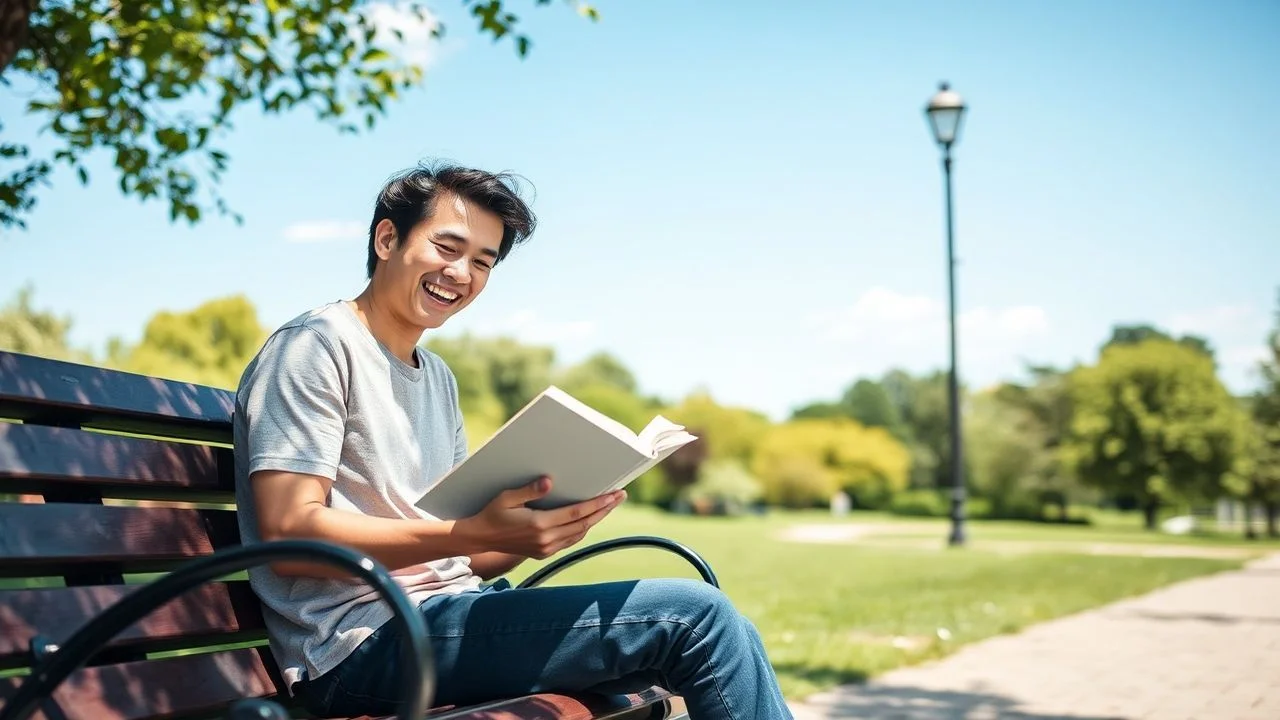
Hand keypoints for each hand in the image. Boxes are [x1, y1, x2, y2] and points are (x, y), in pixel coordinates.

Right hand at [456, 476, 624, 559]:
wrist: (479, 539)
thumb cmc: (491, 514)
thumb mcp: (507, 498)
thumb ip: (529, 490)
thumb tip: (548, 481)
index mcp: (539, 524)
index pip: (577, 513)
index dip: (599, 504)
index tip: (614, 494)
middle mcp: (546, 539)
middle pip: (584, 523)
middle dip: (604, 509)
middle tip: (620, 496)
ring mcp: (545, 548)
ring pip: (579, 533)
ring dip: (595, 520)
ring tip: (608, 505)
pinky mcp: (543, 553)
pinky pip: (570, 541)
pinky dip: (582, 529)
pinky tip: (588, 519)